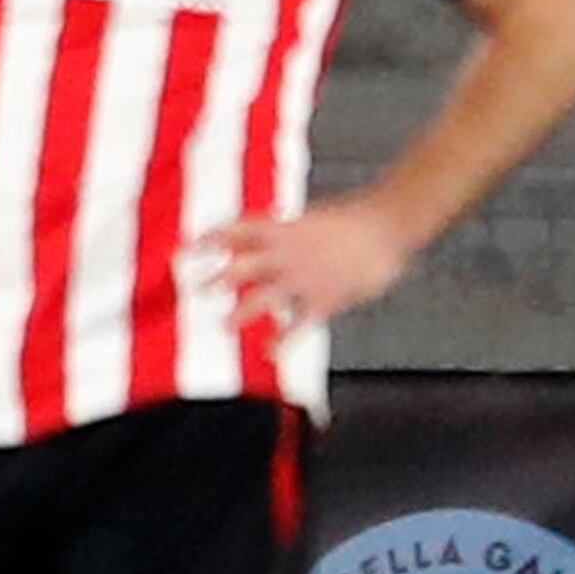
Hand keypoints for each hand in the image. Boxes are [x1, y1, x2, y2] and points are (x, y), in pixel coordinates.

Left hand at [213, 198, 414, 332]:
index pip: (236, 231)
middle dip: (216, 280)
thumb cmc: (350, 221)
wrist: (390, 223)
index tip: (184, 250)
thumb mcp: (307, 221)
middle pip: (242, 267)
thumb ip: (275, 233)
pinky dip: (284, 340)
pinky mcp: (326, 298)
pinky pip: (300, 324)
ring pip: (263, 298)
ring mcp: (305, 277)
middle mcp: (287, 254)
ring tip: (223, 327)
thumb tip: (245, 240)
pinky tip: (270, 352)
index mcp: (282, 230)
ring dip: (241, 314)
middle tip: (197, 290)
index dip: (209, 240)